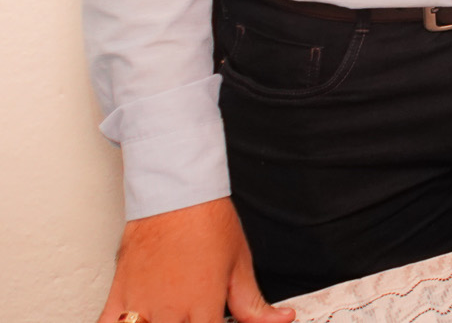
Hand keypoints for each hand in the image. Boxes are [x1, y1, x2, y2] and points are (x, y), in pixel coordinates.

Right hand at [98, 197, 292, 322]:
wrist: (177, 194)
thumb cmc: (207, 222)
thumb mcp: (240, 264)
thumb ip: (254, 303)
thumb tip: (281, 319)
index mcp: (203, 305)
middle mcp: (170, 310)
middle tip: (194, 316)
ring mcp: (140, 304)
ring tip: (172, 316)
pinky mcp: (117, 296)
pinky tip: (133, 322)